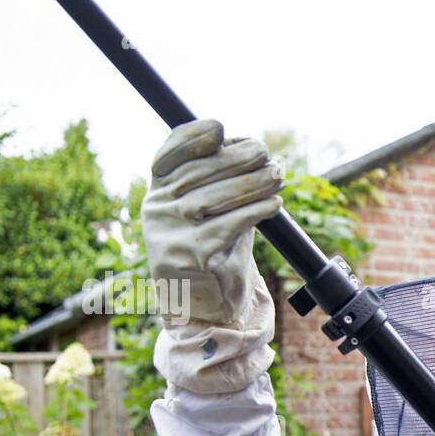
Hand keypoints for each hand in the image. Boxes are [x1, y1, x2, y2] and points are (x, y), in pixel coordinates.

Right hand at [142, 119, 282, 392]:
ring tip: (278, 176)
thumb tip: (248, 147)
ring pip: (212, 198)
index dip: (191, 137)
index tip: (220, 127)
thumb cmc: (215, 253)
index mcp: (158, 195)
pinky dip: (255, 212)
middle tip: (267, 153)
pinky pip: (226, 226)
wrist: (208, 308)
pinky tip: (274, 204)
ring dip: (252, 184)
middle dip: (236, 159)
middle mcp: (156, 211)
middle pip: (197, 173)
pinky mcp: (187, 256)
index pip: (167, 156)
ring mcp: (167, 234)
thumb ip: (220, 183)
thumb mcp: (214, 212)